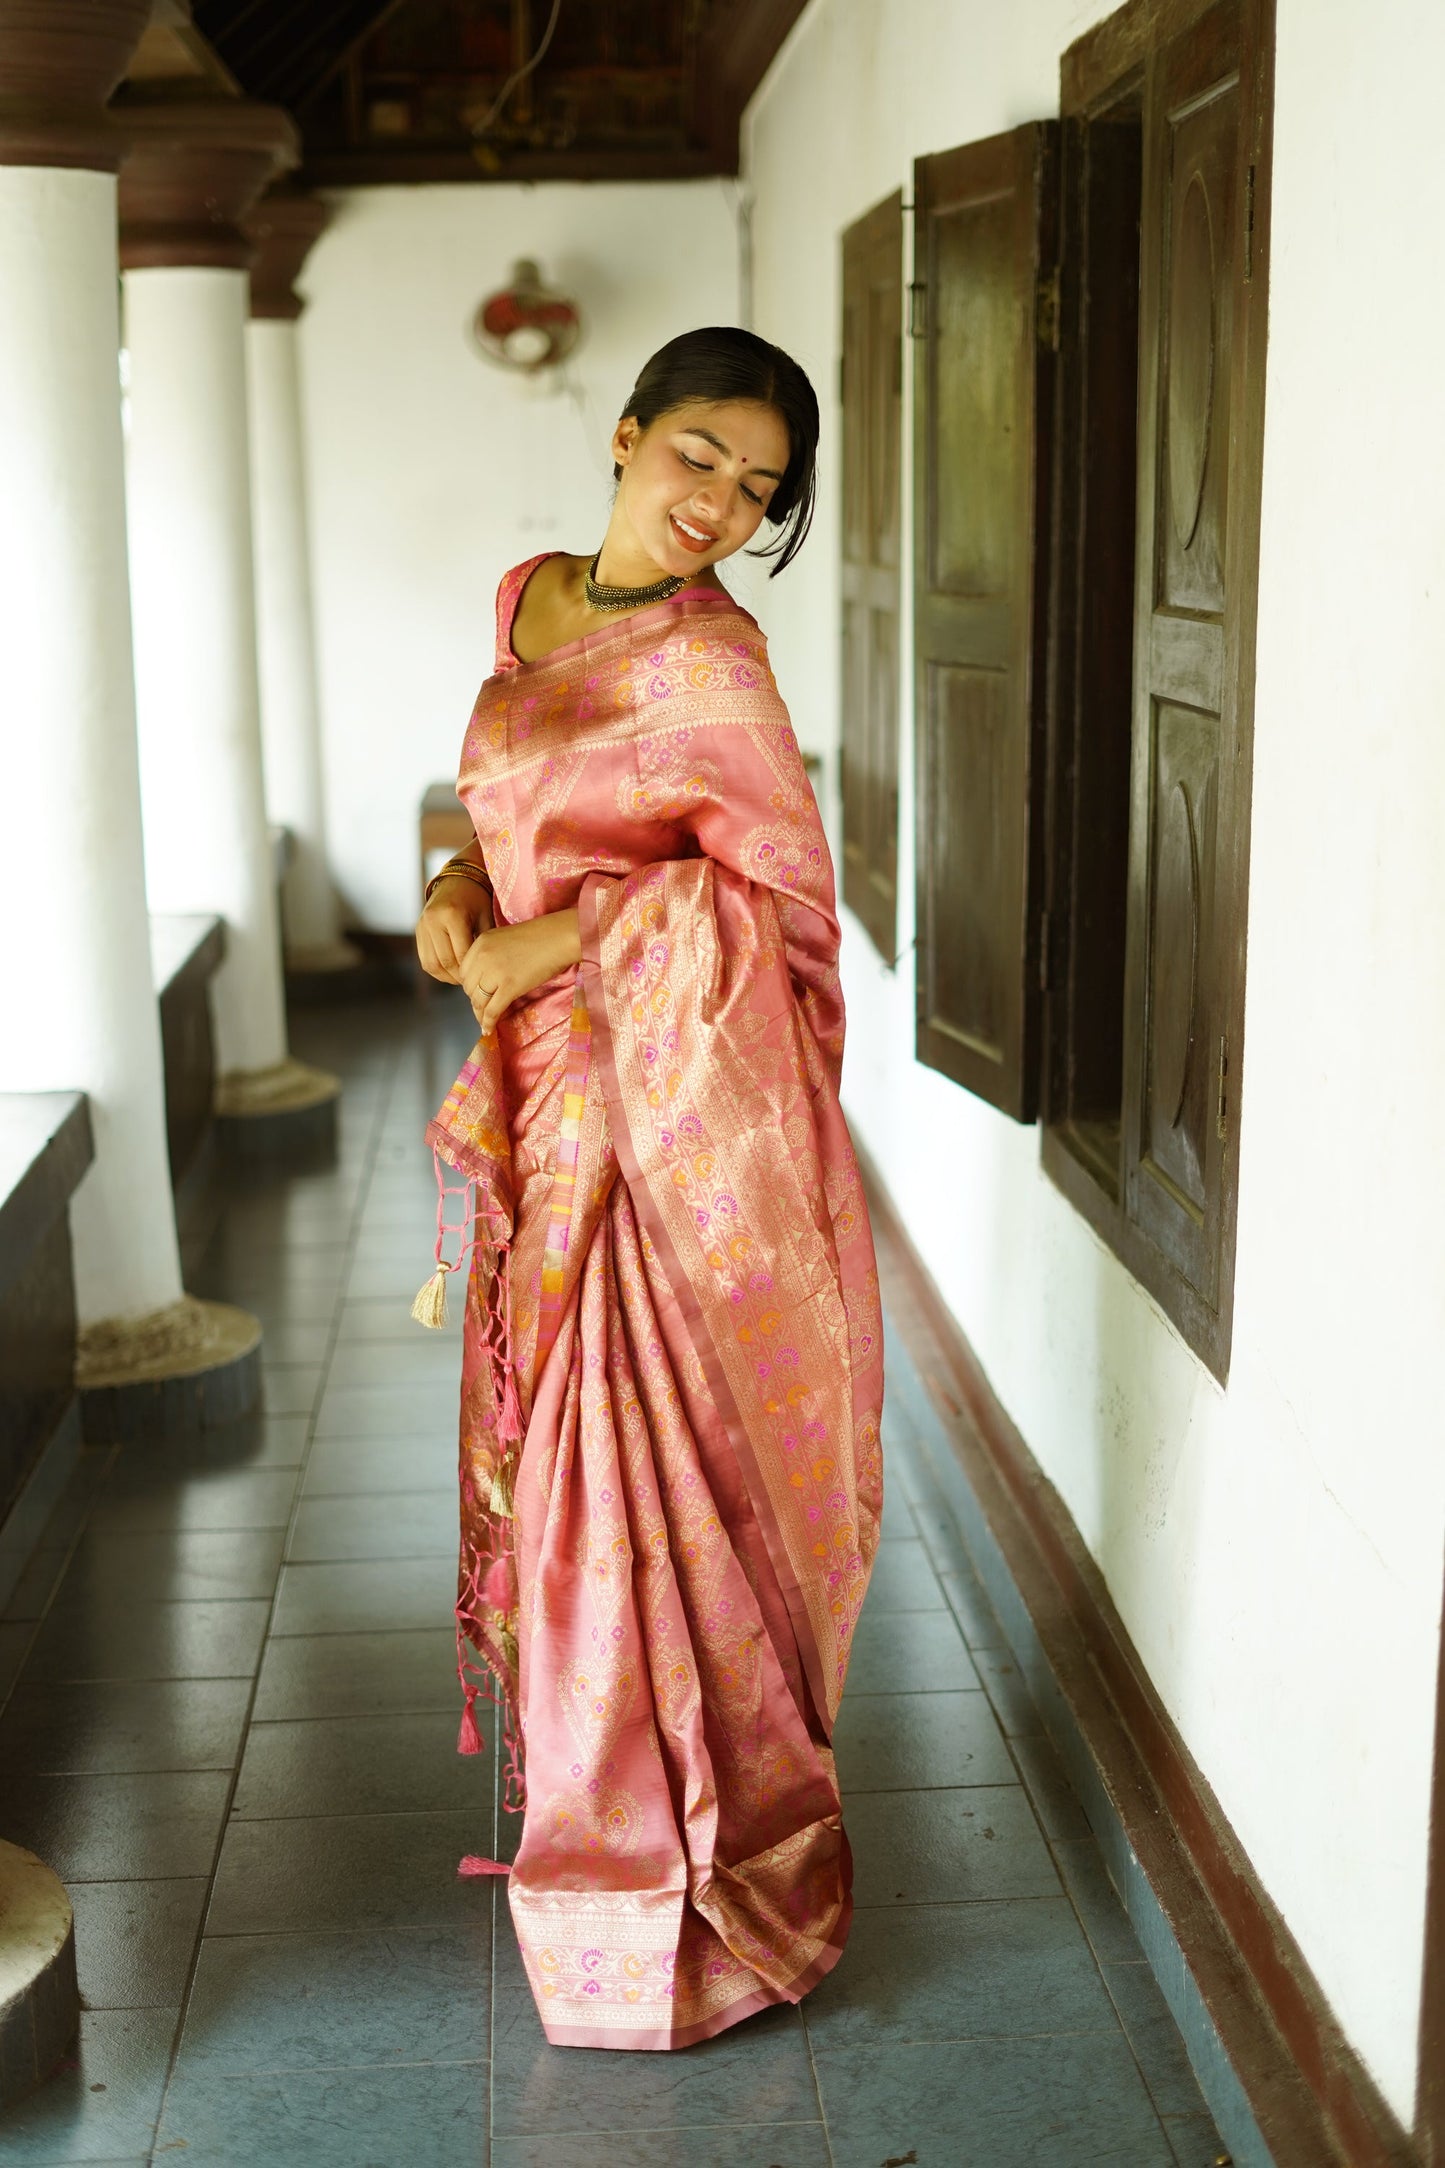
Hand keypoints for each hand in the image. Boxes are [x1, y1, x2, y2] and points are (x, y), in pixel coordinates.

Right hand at [416, 875, 492, 983]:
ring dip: (447, 977)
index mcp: (452, 915)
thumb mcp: (485, 917)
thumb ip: (483, 943)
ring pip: (431, 964)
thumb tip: (484, 972)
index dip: (471, 971)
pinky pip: (425, 959)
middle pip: (445, 962)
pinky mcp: (418, 931)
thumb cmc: (477, 899)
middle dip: (459, 977)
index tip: (482, 978)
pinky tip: (451, 972)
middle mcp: (433, 921)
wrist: (457, 880)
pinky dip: (438, 970)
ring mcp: (422, 926)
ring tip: (462, 980)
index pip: (461, 954)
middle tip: (473, 983)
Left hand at [459, 910, 581, 1035]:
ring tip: (485, 1022)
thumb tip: (487, 978)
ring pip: (478, 1001)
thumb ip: (491, 954)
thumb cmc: (539, 936)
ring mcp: (495, 972)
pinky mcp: (509, 987)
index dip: (470, 985)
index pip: (464, 971)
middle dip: (475, 999)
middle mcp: (482, 957)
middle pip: (469, 987)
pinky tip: (489, 1029)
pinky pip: (492, 1010)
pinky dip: (488, 1022)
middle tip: (484, 1007)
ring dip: (480, 1014)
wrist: (558, 938)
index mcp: (480, 942)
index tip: (478, 992)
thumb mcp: (504, 938)